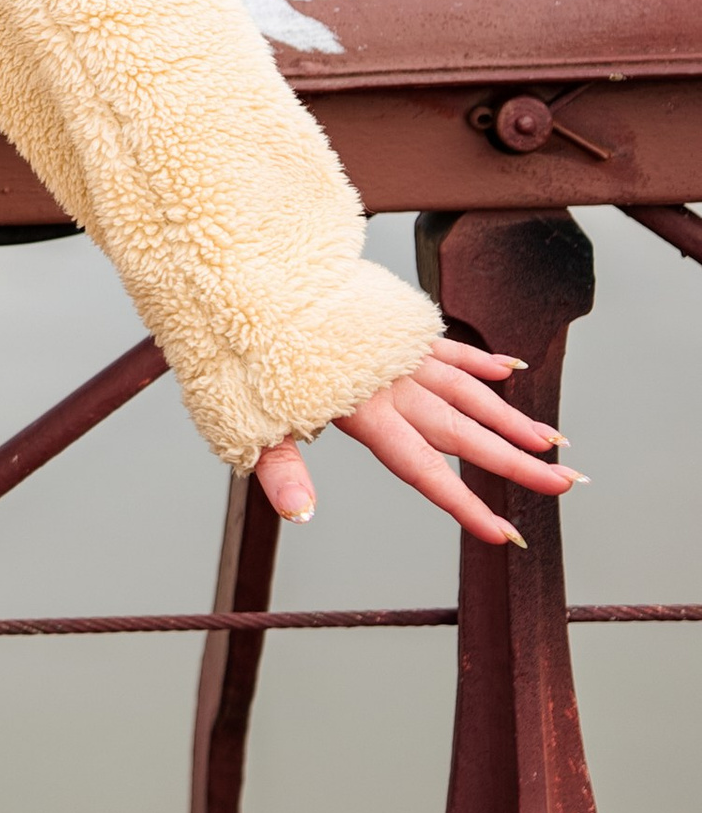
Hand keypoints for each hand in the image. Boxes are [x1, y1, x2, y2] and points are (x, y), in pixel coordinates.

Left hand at [255, 338, 581, 545]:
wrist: (246, 276)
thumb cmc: (245, 353)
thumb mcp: (251, 418)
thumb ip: (281, 468)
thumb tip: (300, 513)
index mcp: (362, 411)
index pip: (424, 469)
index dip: (465, 504)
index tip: (505, 535)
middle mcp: (390, 383)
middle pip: (463, 431)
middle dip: (516, 462)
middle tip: (566, 483)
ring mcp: (397, 353)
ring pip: (467, 390)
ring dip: (511, 418)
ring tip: (552, 443)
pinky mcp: (392, 327)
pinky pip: (446, 346)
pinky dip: (481, 360)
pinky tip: (513, 372)